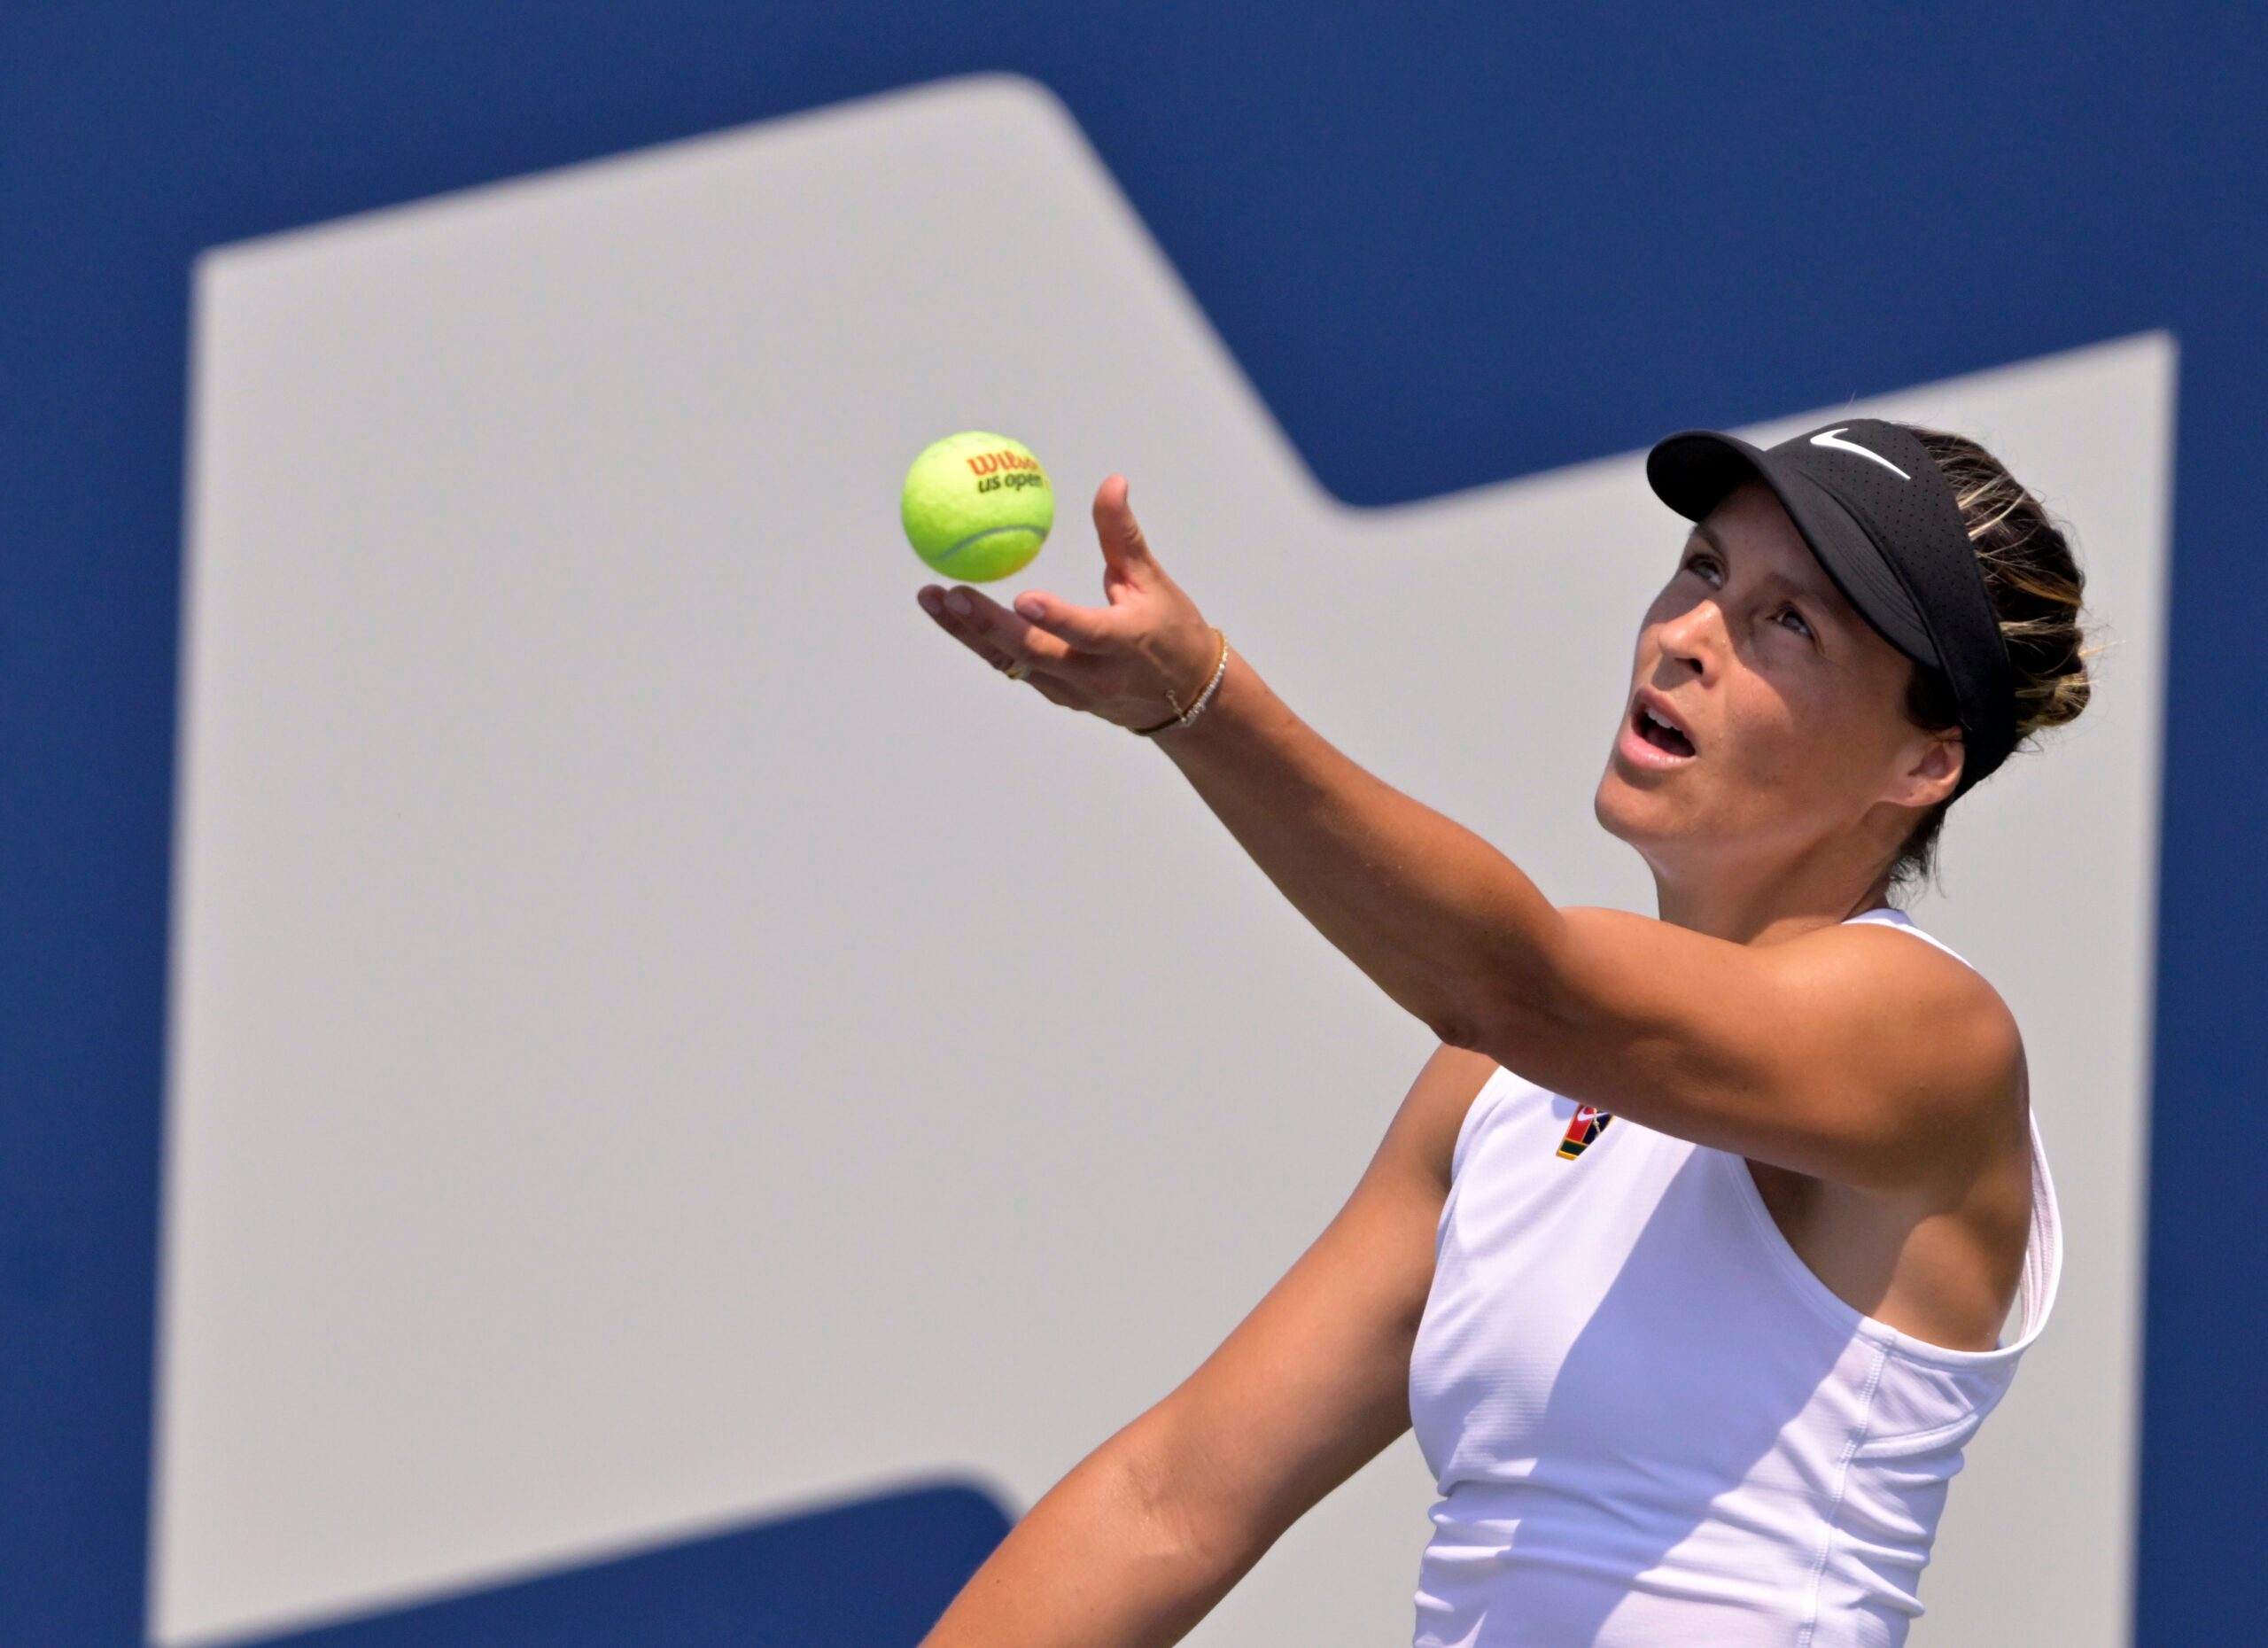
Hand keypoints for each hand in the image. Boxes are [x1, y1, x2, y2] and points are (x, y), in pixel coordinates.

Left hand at [916, 474, 1221, 730]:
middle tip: (950, 593)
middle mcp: (1094, 675)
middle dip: (987, 626)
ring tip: (931, 598)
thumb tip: (1111, 483)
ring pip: (1012, 663)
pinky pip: (1012, 667)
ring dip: (968, 633)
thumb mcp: (1152, 582)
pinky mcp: (1056, 695)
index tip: (1024, 599)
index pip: (1086, 633)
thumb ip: (1121, 535)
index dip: (1056, 618)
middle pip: (1033, 654)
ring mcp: (1071, 691)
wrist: (1185, 699)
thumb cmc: (1171, 632)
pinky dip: (982, 642)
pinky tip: (951, 615)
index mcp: (1124, 643)